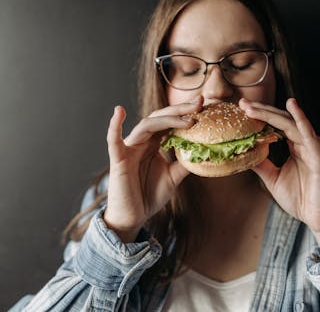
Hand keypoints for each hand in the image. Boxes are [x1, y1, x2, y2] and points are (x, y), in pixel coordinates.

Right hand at [103, 96, 202, 241]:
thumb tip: (205, 152)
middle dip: (180, 109)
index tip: (204, 105)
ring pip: (146, 125)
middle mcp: (141, 141)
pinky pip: (114, 140)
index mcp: (153, 143)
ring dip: (167, 119)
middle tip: (199, 102)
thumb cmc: (149, 195)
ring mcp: (129, 148)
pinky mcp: (118, 159)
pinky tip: (119, 111)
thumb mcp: (174, 177)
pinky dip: (115, 126)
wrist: (133, 217)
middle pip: (160, 118)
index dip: (185, 113)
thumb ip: (185, 163)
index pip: (170, 122)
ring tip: (187, 118)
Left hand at [239, 97, 319, 259]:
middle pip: (281, 119)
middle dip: (261, 110)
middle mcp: (304, 142)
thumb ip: (261, 164)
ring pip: (291, 123)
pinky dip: (300, 118)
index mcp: (295, 146)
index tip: (241, 108)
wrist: (319, 218)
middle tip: (242, 102)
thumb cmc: (300, 198)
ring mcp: (312, 147)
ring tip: (253, 107)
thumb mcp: (273, 178)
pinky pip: (309, 133)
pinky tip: (292, 105)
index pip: (275, 125)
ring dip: (271, 113)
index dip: (259, 116)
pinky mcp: (319, 154)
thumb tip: (243, 152)